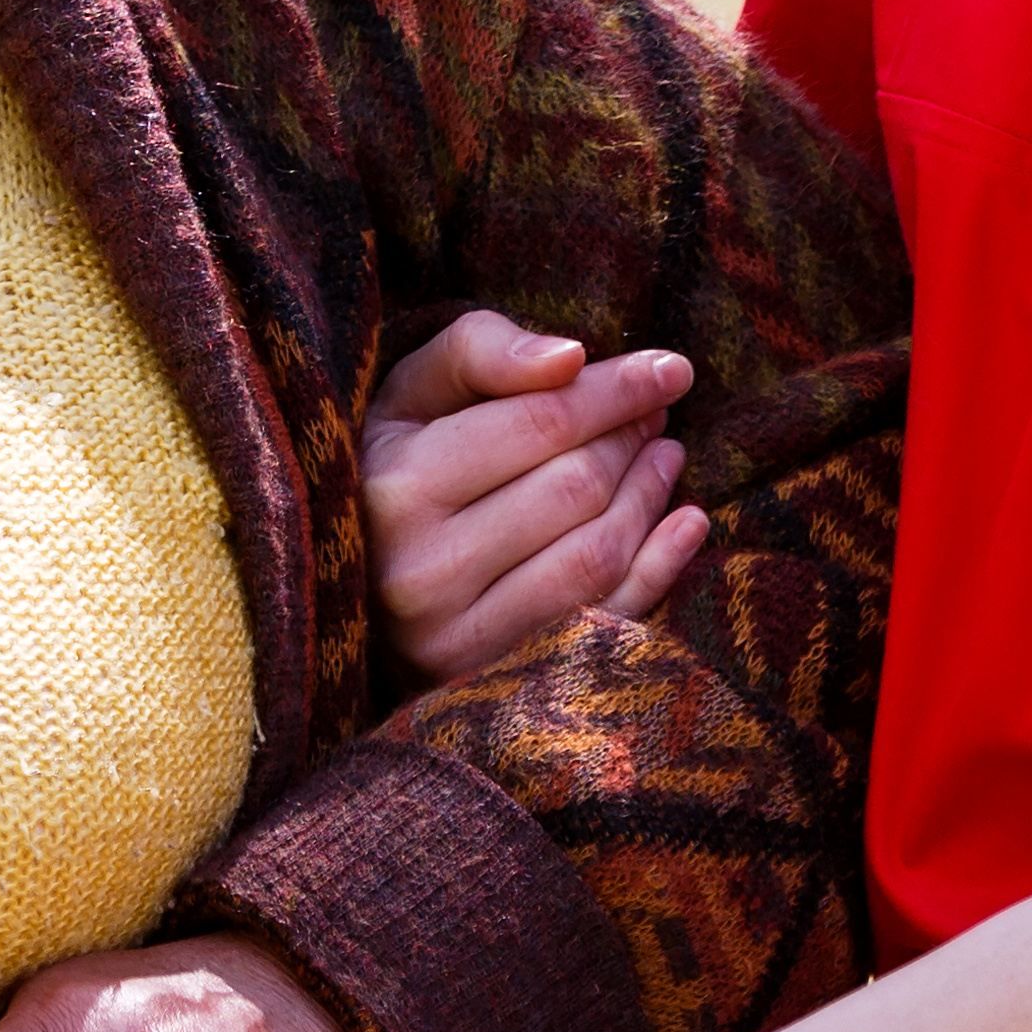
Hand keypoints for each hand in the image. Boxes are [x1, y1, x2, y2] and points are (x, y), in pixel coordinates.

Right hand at [364, 310, 706, 682]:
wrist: (346, 587)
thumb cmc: (392, 469)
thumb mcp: (410, 395)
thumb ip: (478, 351)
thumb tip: (569, 357)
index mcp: (396, 489)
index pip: (538, 423)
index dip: (614, 391)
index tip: (668, 367)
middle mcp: (421, 572)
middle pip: (573, 488)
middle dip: (631, 438)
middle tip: (659, 412)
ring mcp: (458, 639)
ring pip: (595, 554)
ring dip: (649, 495)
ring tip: (666, 455)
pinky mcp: (496, 681)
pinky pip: (604, 618)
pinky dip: (661, 566)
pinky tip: (685, 522)